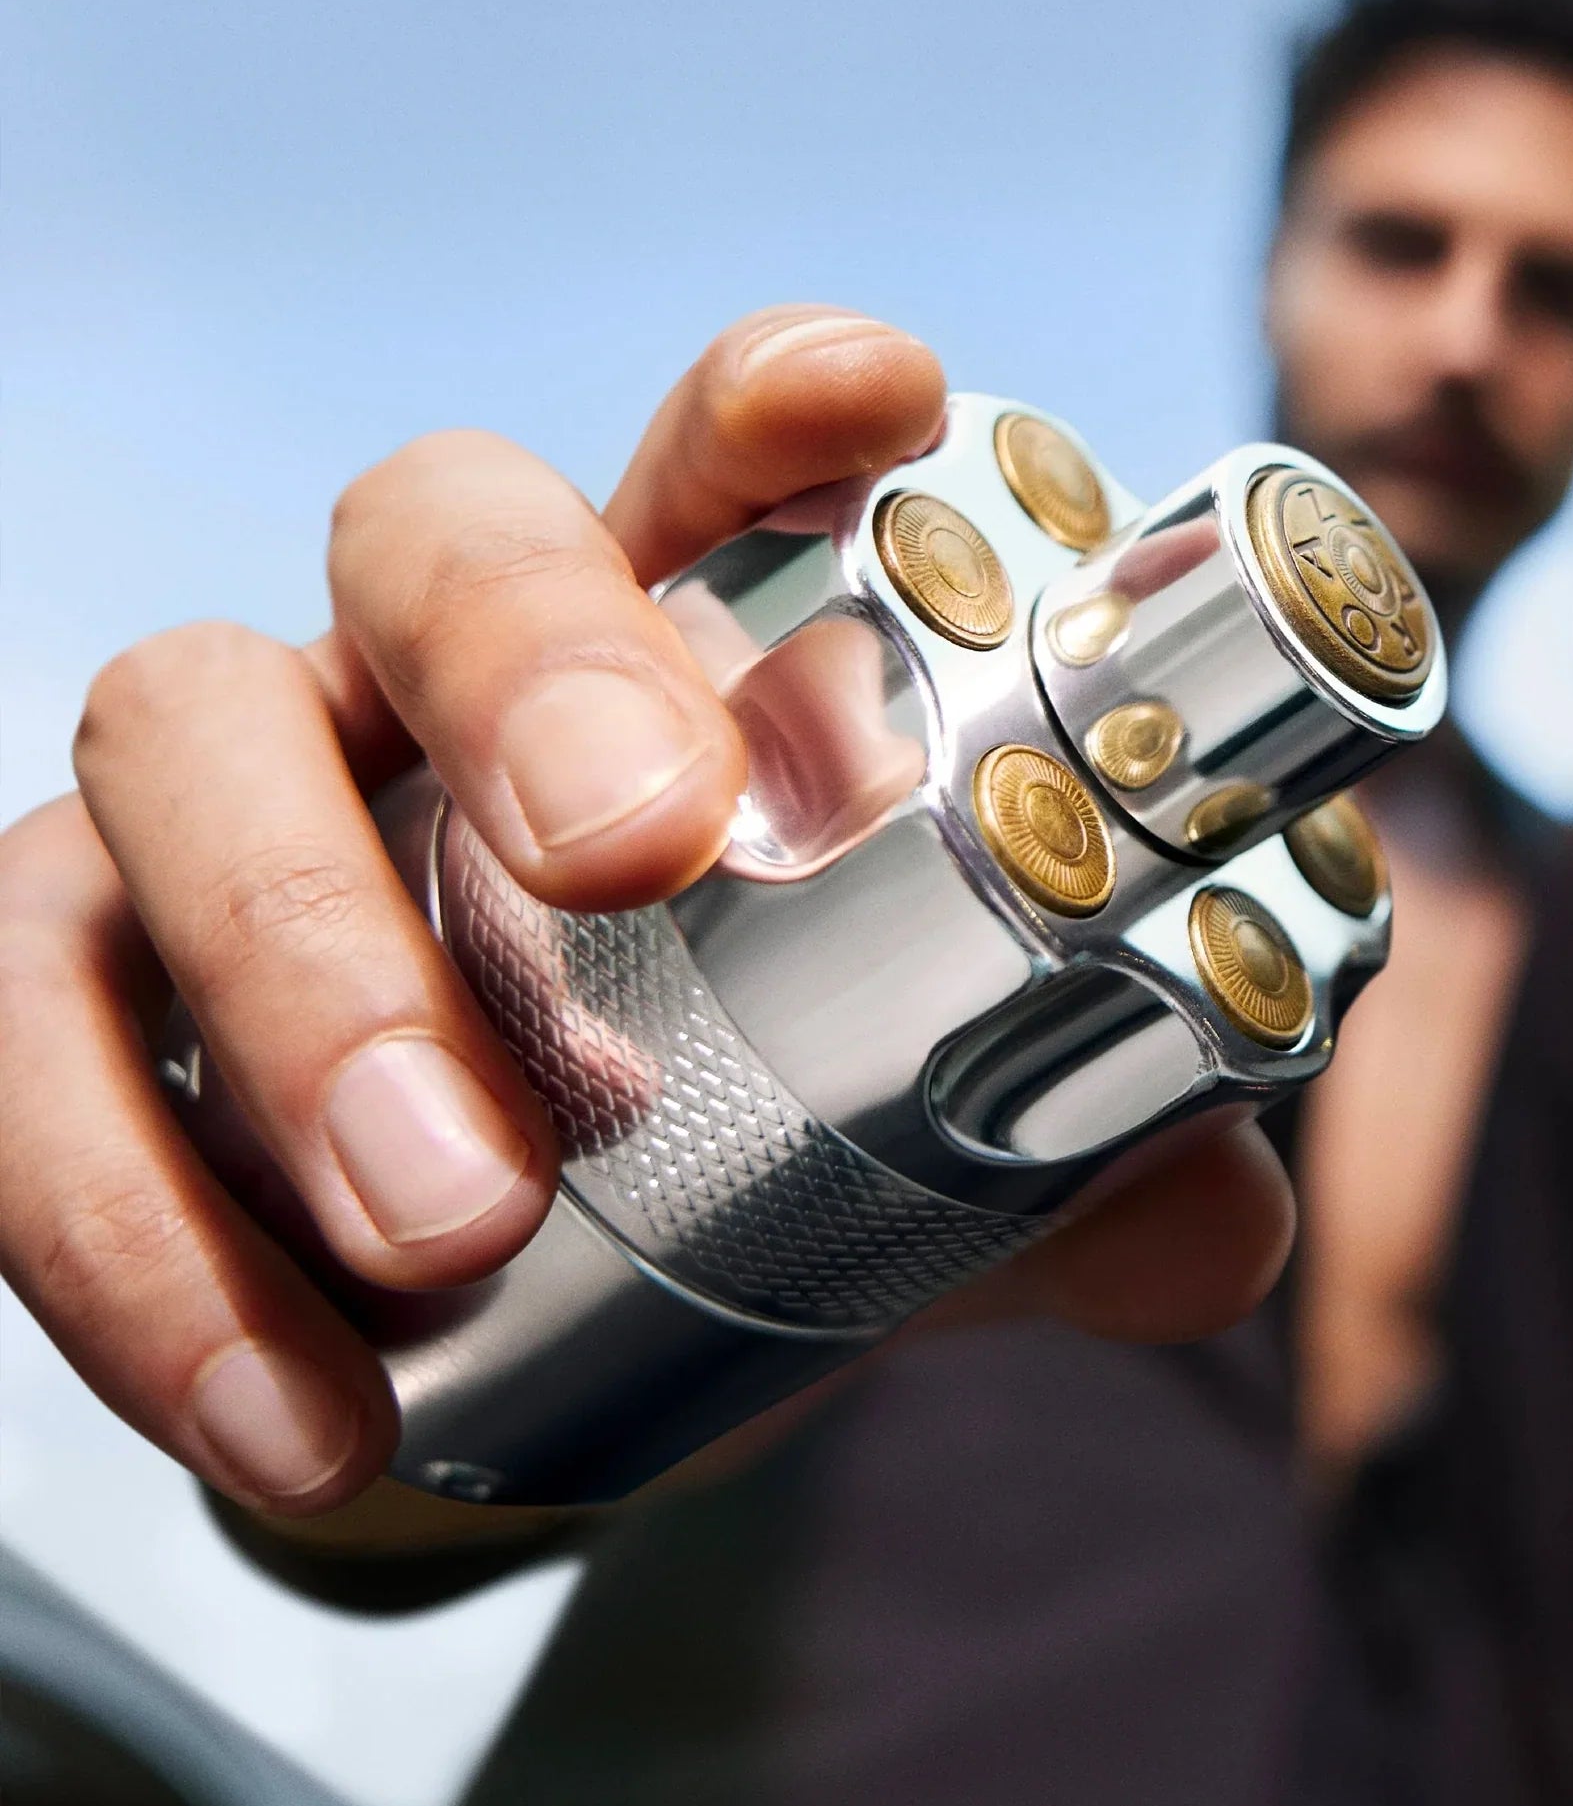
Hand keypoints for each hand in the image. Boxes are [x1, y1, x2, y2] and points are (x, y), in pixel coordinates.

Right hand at [0, 307, 1293, 1518]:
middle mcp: (431, 682)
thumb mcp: (902, 1164)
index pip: (706, 465)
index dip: (774, 401)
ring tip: (449, 1221)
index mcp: (655, 665)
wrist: (471, 1325)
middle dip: (528, 659)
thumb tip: (1218, 1219)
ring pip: (179, 735)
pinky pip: (18, 1035)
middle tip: (629, 853)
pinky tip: (294, 1412)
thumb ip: (1069, 1174)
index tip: (869, 393)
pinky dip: (136, 1233)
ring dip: (309, 978)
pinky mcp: (66, 980)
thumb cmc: (695, 1156)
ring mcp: (234, 804)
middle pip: (428, 530)